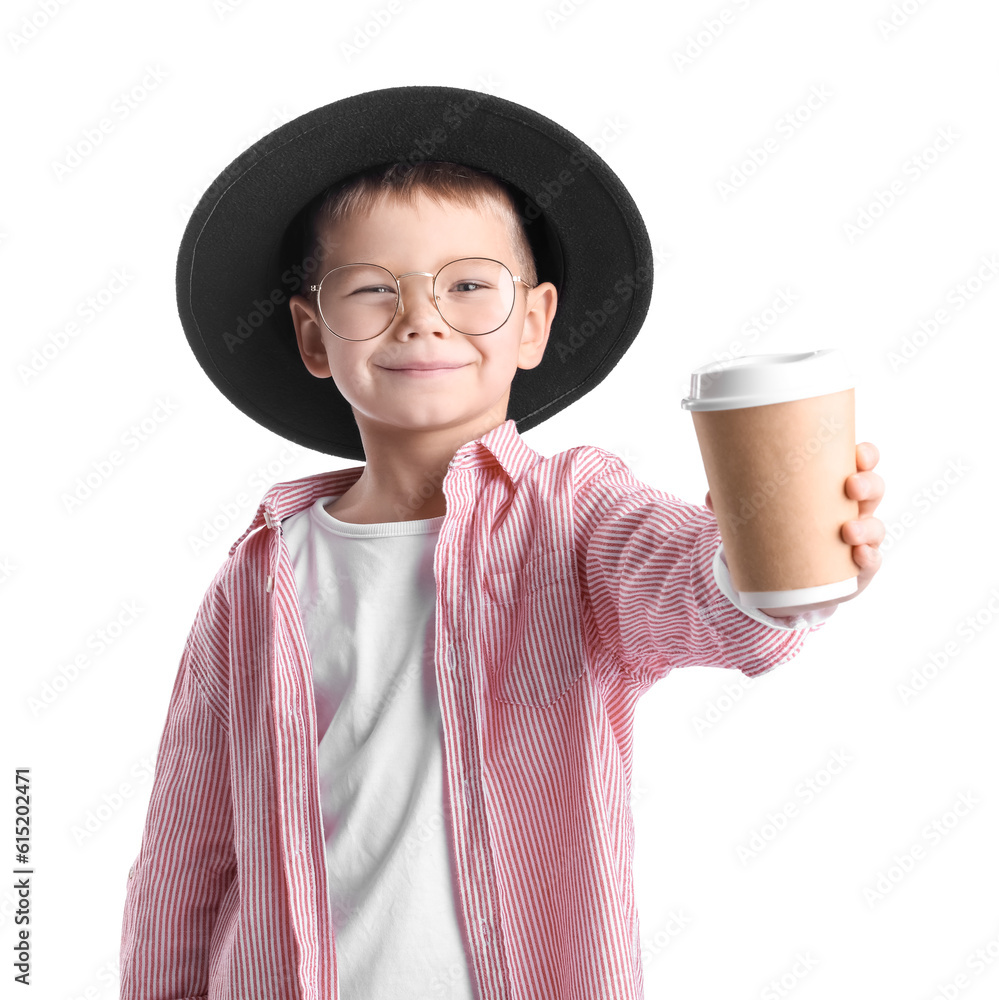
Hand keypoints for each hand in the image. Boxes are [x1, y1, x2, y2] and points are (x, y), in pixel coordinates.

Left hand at [704, 441, 885, 613]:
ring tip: (848, 531)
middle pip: (874, 489)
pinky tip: (859, 556)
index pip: (860, 463)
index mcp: (833, 486)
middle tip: (850, 485)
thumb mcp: (762, 514)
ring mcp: (860, 539)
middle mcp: (853, 509)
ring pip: (875, 526)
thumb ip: (736, 504)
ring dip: (867, 526)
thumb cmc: (782, 532)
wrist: (790, 581)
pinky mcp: (859, 568)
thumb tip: (710, 497)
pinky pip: (871, 561)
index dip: (866, 455)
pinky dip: (868, 558)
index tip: (857, 452)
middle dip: (868, 483)